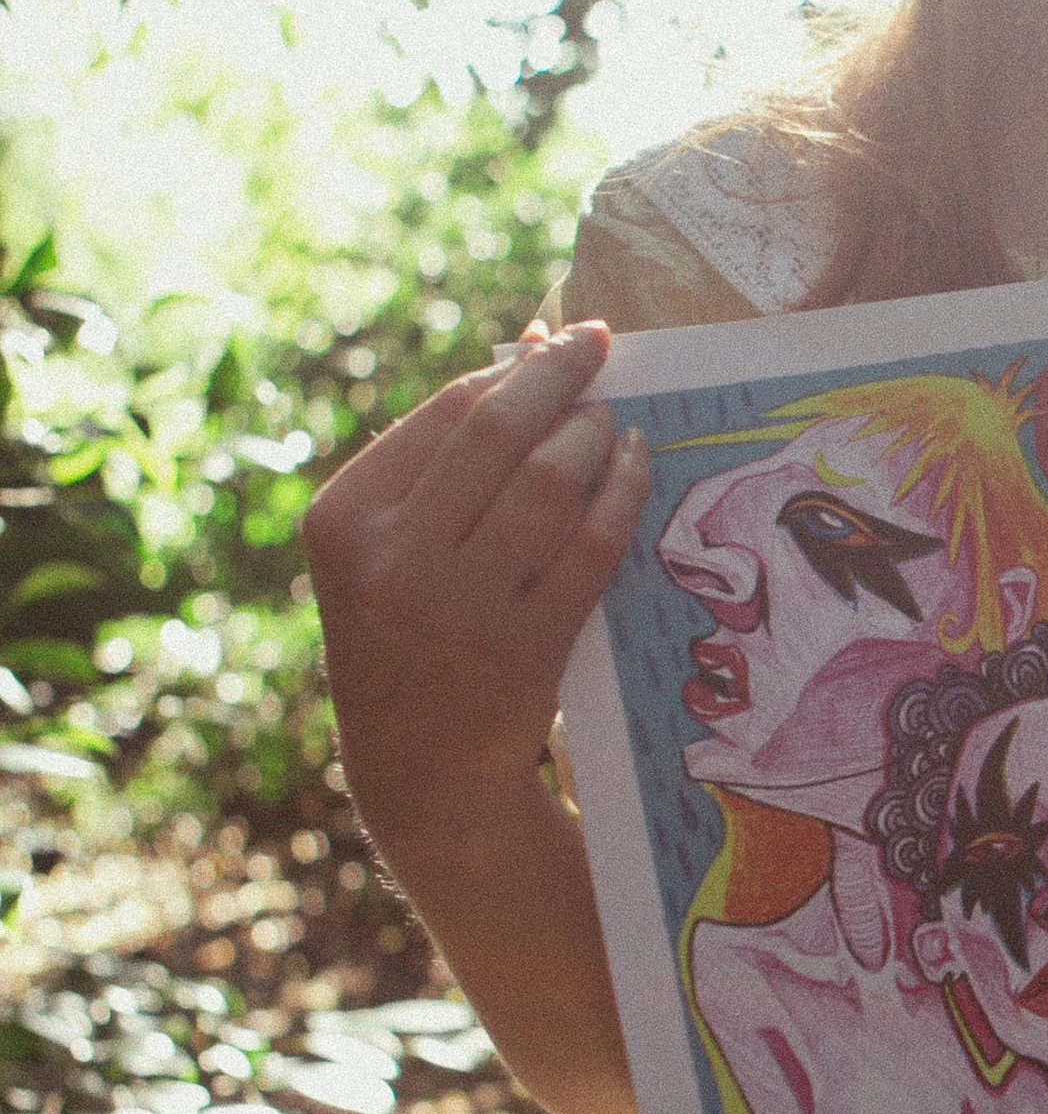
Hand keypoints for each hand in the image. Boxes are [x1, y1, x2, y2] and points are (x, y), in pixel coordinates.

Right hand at [305, 321, 650, 868]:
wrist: (420, 772)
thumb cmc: (411, 638)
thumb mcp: (391, 549)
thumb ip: (446, 456)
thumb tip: (530, 341)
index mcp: (343, 520)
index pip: (443, 414)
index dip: (511, 369)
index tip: (557, 341)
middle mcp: (390, 559)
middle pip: (497, 432)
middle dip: (559, 378)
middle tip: (601, 348)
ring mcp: (456, 606)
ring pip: (549, 483)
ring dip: (594, 434)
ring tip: (612, 420)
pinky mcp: (522, 645)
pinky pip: (591, 544)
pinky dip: (623, 491)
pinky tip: (637, 465)